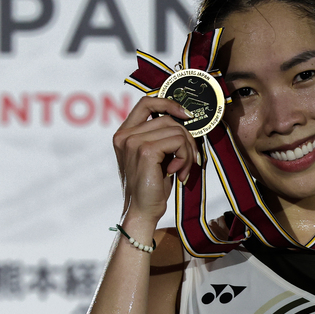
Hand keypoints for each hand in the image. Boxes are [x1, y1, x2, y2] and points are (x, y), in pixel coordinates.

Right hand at [113, 97, 198, 224]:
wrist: (142, 211)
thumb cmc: (150, 187)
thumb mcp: (155, 156)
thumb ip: (161, 137)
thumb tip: (186, 121)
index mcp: (124, 134)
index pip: (146, 102)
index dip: (168, 103)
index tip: (186, 115)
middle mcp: (125, 135)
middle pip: (167, 118)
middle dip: (186, 137)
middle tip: (190, 158)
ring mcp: (134, 142)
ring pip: (176, 130)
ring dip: (187, 151)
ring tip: (182, 169)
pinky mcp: (146, 151)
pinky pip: (178, 142)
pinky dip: (185, 157)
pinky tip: (178, 172)